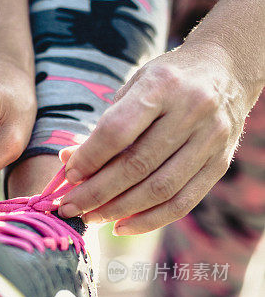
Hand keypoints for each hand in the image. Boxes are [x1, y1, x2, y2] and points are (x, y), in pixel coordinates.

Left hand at [58, 43, 252, 233]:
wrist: (228, 70)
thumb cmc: (168, 80)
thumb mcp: (135, 86)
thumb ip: (104, 124)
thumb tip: (68, 160)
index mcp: (163, 84)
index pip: (118, 130)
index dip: (89, 158)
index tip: (68, 176)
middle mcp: (192, 111)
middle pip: (137, 165)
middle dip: (97, 192)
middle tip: (69, 207)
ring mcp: (211, 139)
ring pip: (159, 189)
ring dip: (119, 210)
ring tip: (91, 218)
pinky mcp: (220, 163)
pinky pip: (182, 203)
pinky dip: (149, 220)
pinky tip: (122, 226)